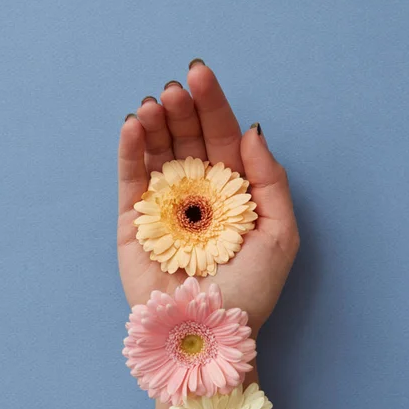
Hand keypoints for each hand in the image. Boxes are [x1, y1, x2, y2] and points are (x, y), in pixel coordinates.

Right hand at [117, 62, 298, 335]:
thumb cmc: (249, 291)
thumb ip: (270, 180)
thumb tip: (251, 131)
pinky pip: (129, 179)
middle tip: (173, 91)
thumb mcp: (280, 234)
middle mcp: (196, 193)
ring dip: (154, 124)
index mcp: (231, 192)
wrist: (208, 333)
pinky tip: (132, 127)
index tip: (200, 74)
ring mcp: (163, 206)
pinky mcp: (133, 222)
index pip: (220, 138)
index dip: (212, 104)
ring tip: (153, 105)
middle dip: (180, 110)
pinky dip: (129, 151)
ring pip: (156, 153)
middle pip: (186, 139)